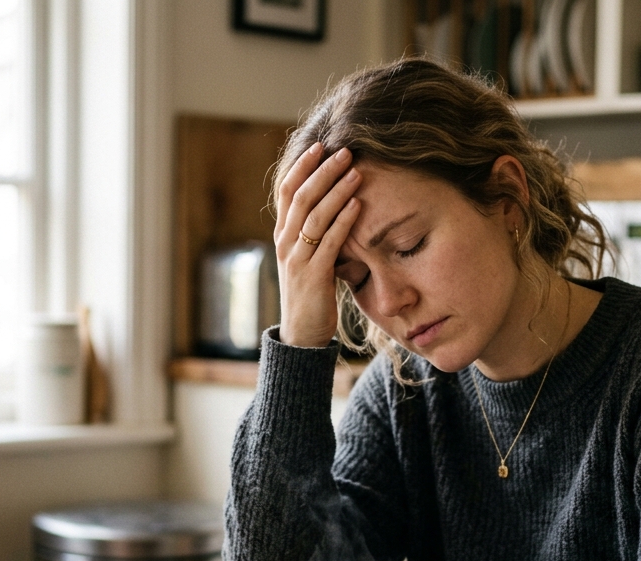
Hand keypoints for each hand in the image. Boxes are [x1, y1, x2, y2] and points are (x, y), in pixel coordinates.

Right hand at [273, 144, 362, 347]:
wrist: (302, 335)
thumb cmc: (311, 294)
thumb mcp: (309, 257)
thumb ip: (315, 233)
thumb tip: (335, 204)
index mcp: (282, 235)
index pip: (286, 191)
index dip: (302, 166)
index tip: (320, 145)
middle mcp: (284, 243)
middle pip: (300, 197)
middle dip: (323, 171)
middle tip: (345, 150)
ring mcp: (296, 258)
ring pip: (314, 215)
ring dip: (336, 190)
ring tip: (356, 170)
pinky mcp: (313, 275)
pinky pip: (328, 242)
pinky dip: (344, 221)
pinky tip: (358, 204)